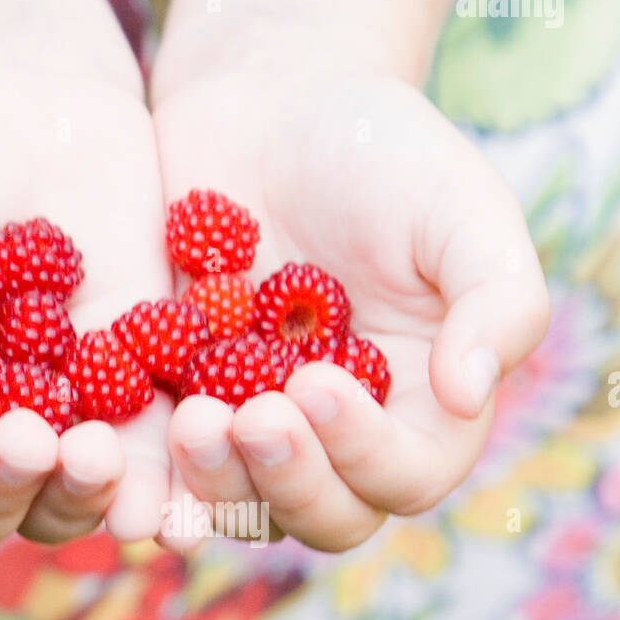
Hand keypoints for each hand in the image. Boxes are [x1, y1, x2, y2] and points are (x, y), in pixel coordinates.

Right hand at [0, 33, 173, 547]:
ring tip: (102, 458)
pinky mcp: (135, 402)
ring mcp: (55, 426)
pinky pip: (148, 464)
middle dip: (7, 488)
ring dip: (83, 499)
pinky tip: (179, 500)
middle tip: (34, 440)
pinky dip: (162, 488)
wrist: (22, 98)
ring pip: (64, 505)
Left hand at [153, 63, 549, 552]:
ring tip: (192, 418)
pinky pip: (168, 472)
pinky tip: (122, 447)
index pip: (408, 473)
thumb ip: (497, 302)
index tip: (318, 382)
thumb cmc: (382, 150)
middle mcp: (344, 439)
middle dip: (289, 480)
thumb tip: (469, 397)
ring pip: (244, 507)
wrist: (267, 104)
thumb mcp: (463, 208)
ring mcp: (261, 432)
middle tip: (252, 416)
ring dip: (217, 483)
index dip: (367, 451)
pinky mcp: (187, 410)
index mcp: (425, 406)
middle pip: (327, 515)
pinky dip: (151, 474)